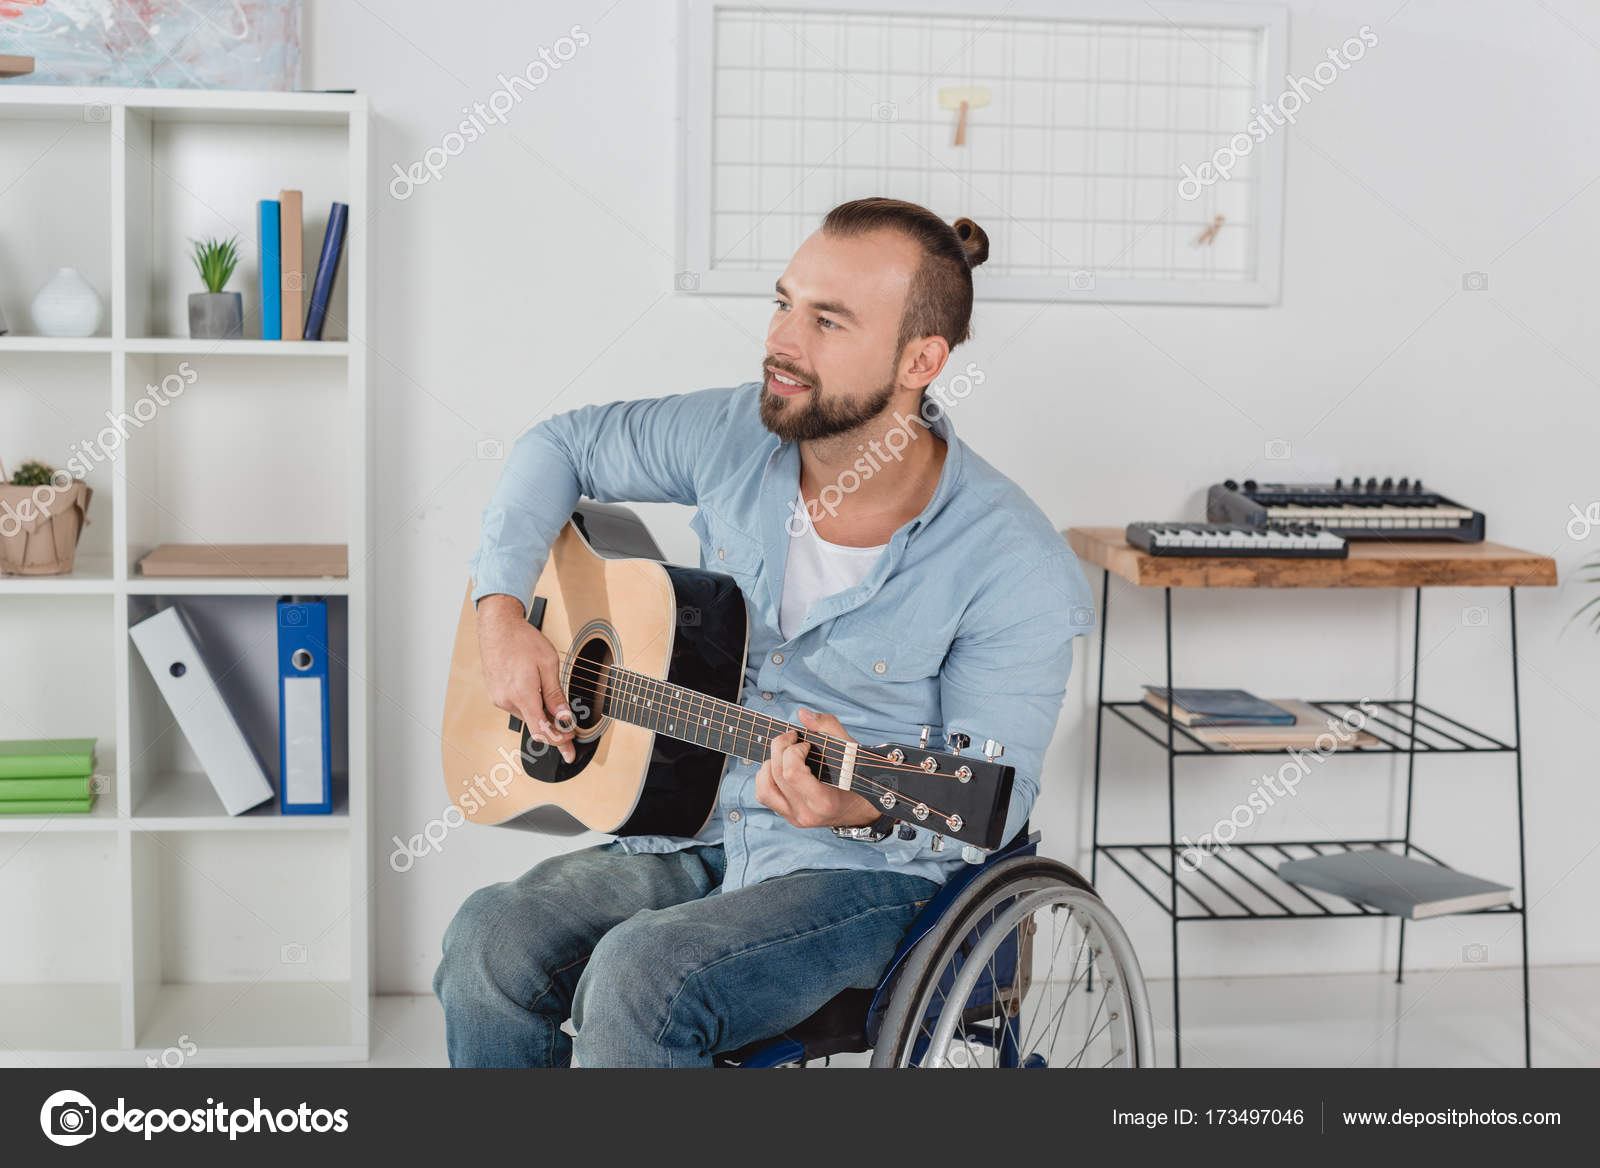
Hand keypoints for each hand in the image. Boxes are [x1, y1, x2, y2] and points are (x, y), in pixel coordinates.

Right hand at [475, 593, 576, 762]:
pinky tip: (538, 697)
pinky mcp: (495, 695)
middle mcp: (507, 700)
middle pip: (534, 725)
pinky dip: (530, 707)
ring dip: (541, 716)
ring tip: (556, 708)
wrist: (498, 627)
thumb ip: (555, 694)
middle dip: (554, 730)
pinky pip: (517, 707)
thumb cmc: (522, 641)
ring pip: (526, 716)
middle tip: (570, 734)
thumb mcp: (548, 665)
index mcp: (522, 694)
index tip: (570, 744)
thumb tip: (565, 717)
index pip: (541, 730)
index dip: (558, 741)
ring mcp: (499, 698)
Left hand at [755, 707, 880, 829]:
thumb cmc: (858, 778)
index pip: (792, 773)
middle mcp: (807, 813)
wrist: (863, 808)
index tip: (806, 743)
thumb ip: (828, 728)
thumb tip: (803, 714)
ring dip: (770, 764)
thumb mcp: (851, 750)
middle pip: (776, 774)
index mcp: (824, 801)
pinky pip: (764, 795)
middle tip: (793, 739)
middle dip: (780, 748)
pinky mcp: (789, 816)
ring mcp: (796, 817)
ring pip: (764, 788)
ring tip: (785, 755)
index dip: (793, 750)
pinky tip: (780, 768)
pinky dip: (766, 777)